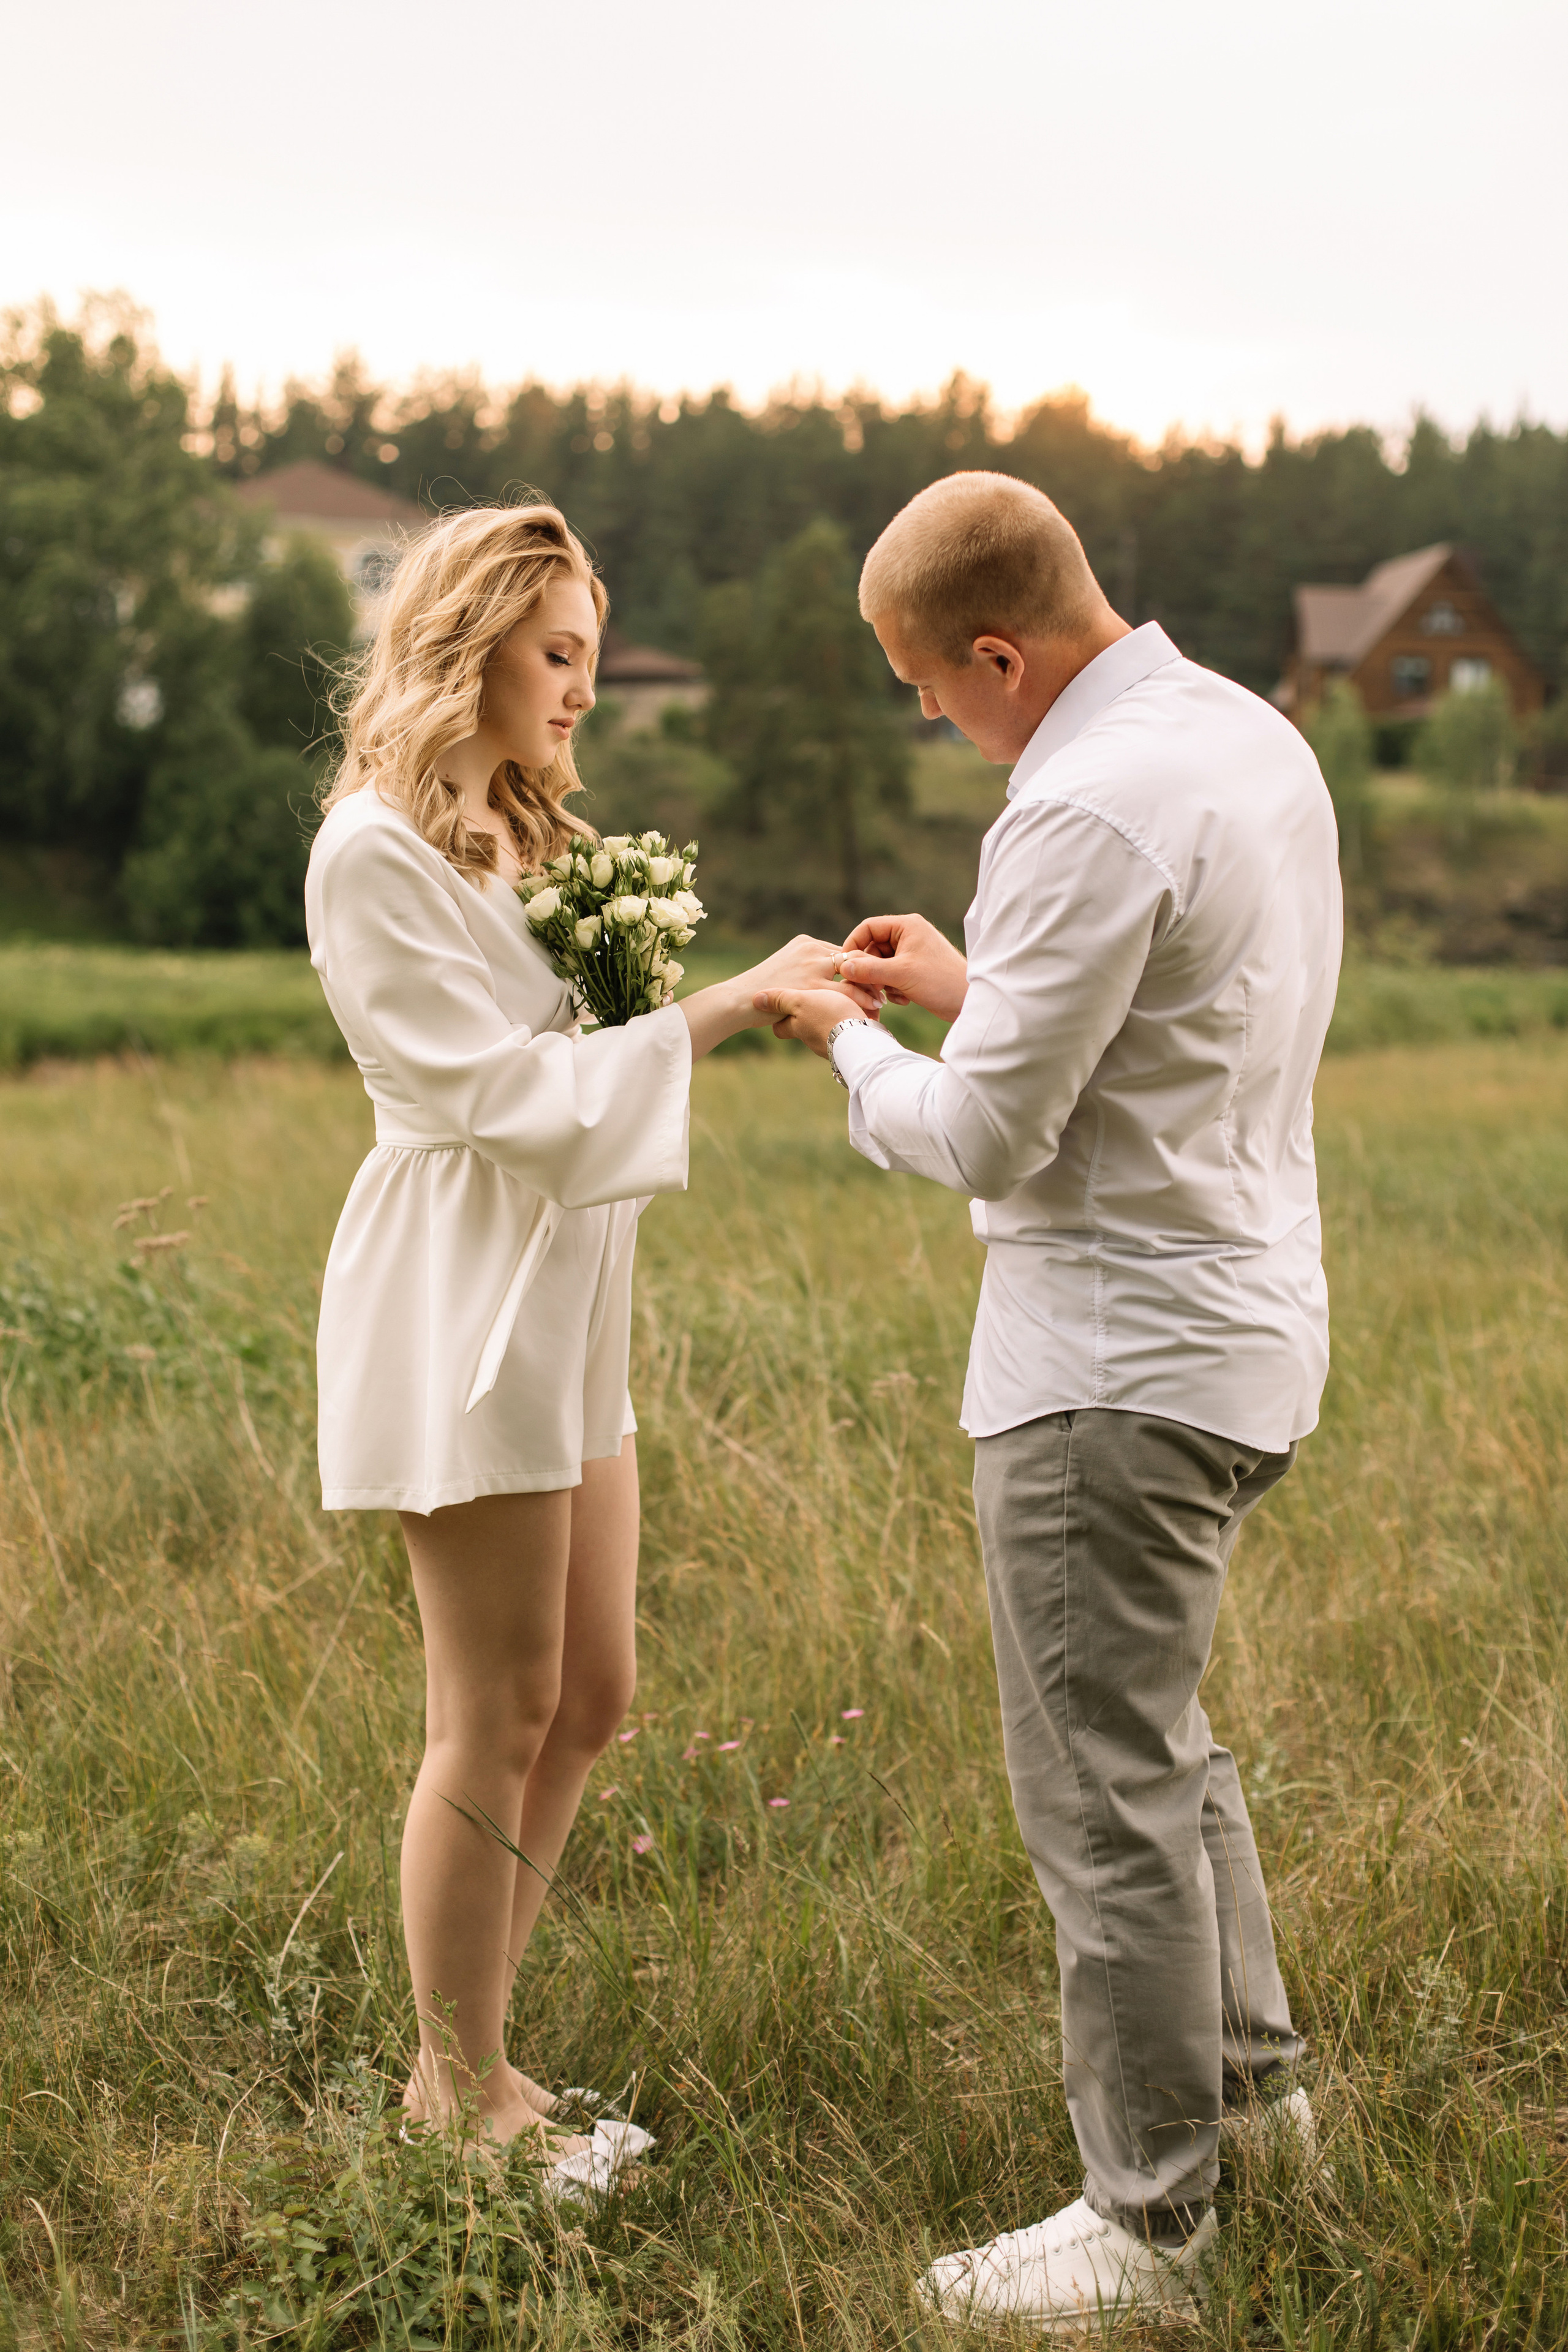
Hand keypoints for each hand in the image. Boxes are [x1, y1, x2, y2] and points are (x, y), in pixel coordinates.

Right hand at [742, 933, 883, 1014]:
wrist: (737, 1000)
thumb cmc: (760, 992)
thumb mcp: (786, 972)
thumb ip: (807, 971)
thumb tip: (826, 985)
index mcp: (806, 942)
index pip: (843, 951)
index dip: (859, 968)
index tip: (872, 981)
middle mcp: (812, 949)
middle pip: (853, 957)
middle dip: (870, 973)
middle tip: (884, 989)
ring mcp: (811, 965)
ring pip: (853, 972)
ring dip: (871, 987)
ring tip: (881, 1002)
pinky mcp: (810, 984)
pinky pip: (847, 991)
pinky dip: (863, 1000)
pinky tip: (871, 1011)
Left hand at [755, 988, 867, 1059]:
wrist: (862, 1039)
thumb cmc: (829, 1017)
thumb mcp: (801, 1003)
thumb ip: (781, 1000)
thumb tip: (756, 1000)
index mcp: (799, 1028)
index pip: (781, 1027)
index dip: (779, 1018)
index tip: (781, 1010)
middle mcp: (814, 1039)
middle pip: (805, 1029)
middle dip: (811, 1016)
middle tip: (819, 1000)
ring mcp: (834, 1043)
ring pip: (830, 1028)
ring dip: (836, 1016)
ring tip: (845, 1000)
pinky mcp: (855, 1042)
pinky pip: (850, 1029)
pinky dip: (853, 1020)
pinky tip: (860, 1010)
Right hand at [837, 913, 966, 1021]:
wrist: (968, 1001)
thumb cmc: (940, 981)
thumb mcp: (901, 974)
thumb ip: (869, 969)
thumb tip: (842, 965)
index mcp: (907, 925)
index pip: (868, 927)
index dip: (853, 945)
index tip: (845, 965)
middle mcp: (909, 935)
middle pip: (872, 948)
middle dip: (870, 970)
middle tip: (871, 987)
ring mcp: (912, 953)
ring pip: (880, 964)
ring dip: (881, 982)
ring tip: (893, 994)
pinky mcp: (914, 969)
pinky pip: (891, 974)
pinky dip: (892, 987)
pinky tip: (903, 998)